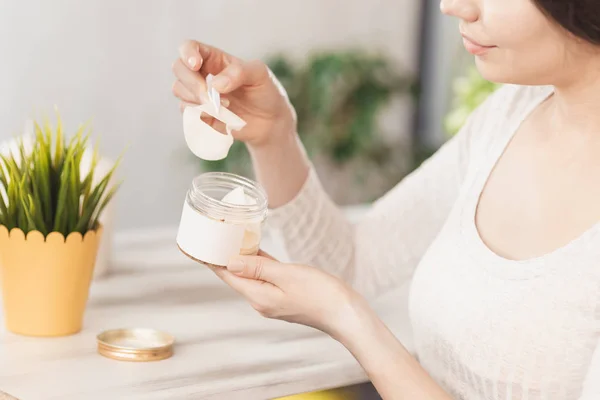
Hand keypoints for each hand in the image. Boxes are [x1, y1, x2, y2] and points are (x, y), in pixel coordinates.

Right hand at [172, 40, 295, 147]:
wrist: (270, 122)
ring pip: (179, 90)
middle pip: (179, 69)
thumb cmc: (265, 92)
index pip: (190, 47)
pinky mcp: (200, 113)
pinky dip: (202, 114)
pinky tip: (221, 117)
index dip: (187, 53)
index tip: (196, 65)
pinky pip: (188, 112)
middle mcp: (202, 74)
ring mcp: (199, 94)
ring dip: (198, 100)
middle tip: (211, 97)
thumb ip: (239, 72)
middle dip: (193, 83)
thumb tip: (215, 85)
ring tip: (226, 107)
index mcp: (215, 59)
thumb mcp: (259, 75)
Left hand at [209, 253, 362, 338]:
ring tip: (228, 239)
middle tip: (211, 235)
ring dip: (239, 258)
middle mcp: (262, 300)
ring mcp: (273, 299)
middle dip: (222, 256)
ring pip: (249, 275)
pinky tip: (256, 251)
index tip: (196, 246)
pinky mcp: (285, 295)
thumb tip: (229, 262)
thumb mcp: (287, 276)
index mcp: (259, 296)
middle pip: (235, 275)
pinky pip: (264, 276)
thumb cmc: (321, 294)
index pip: (227, 275)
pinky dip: (257, 263)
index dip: (210, 260)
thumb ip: (258, 268)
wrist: (347, 314)